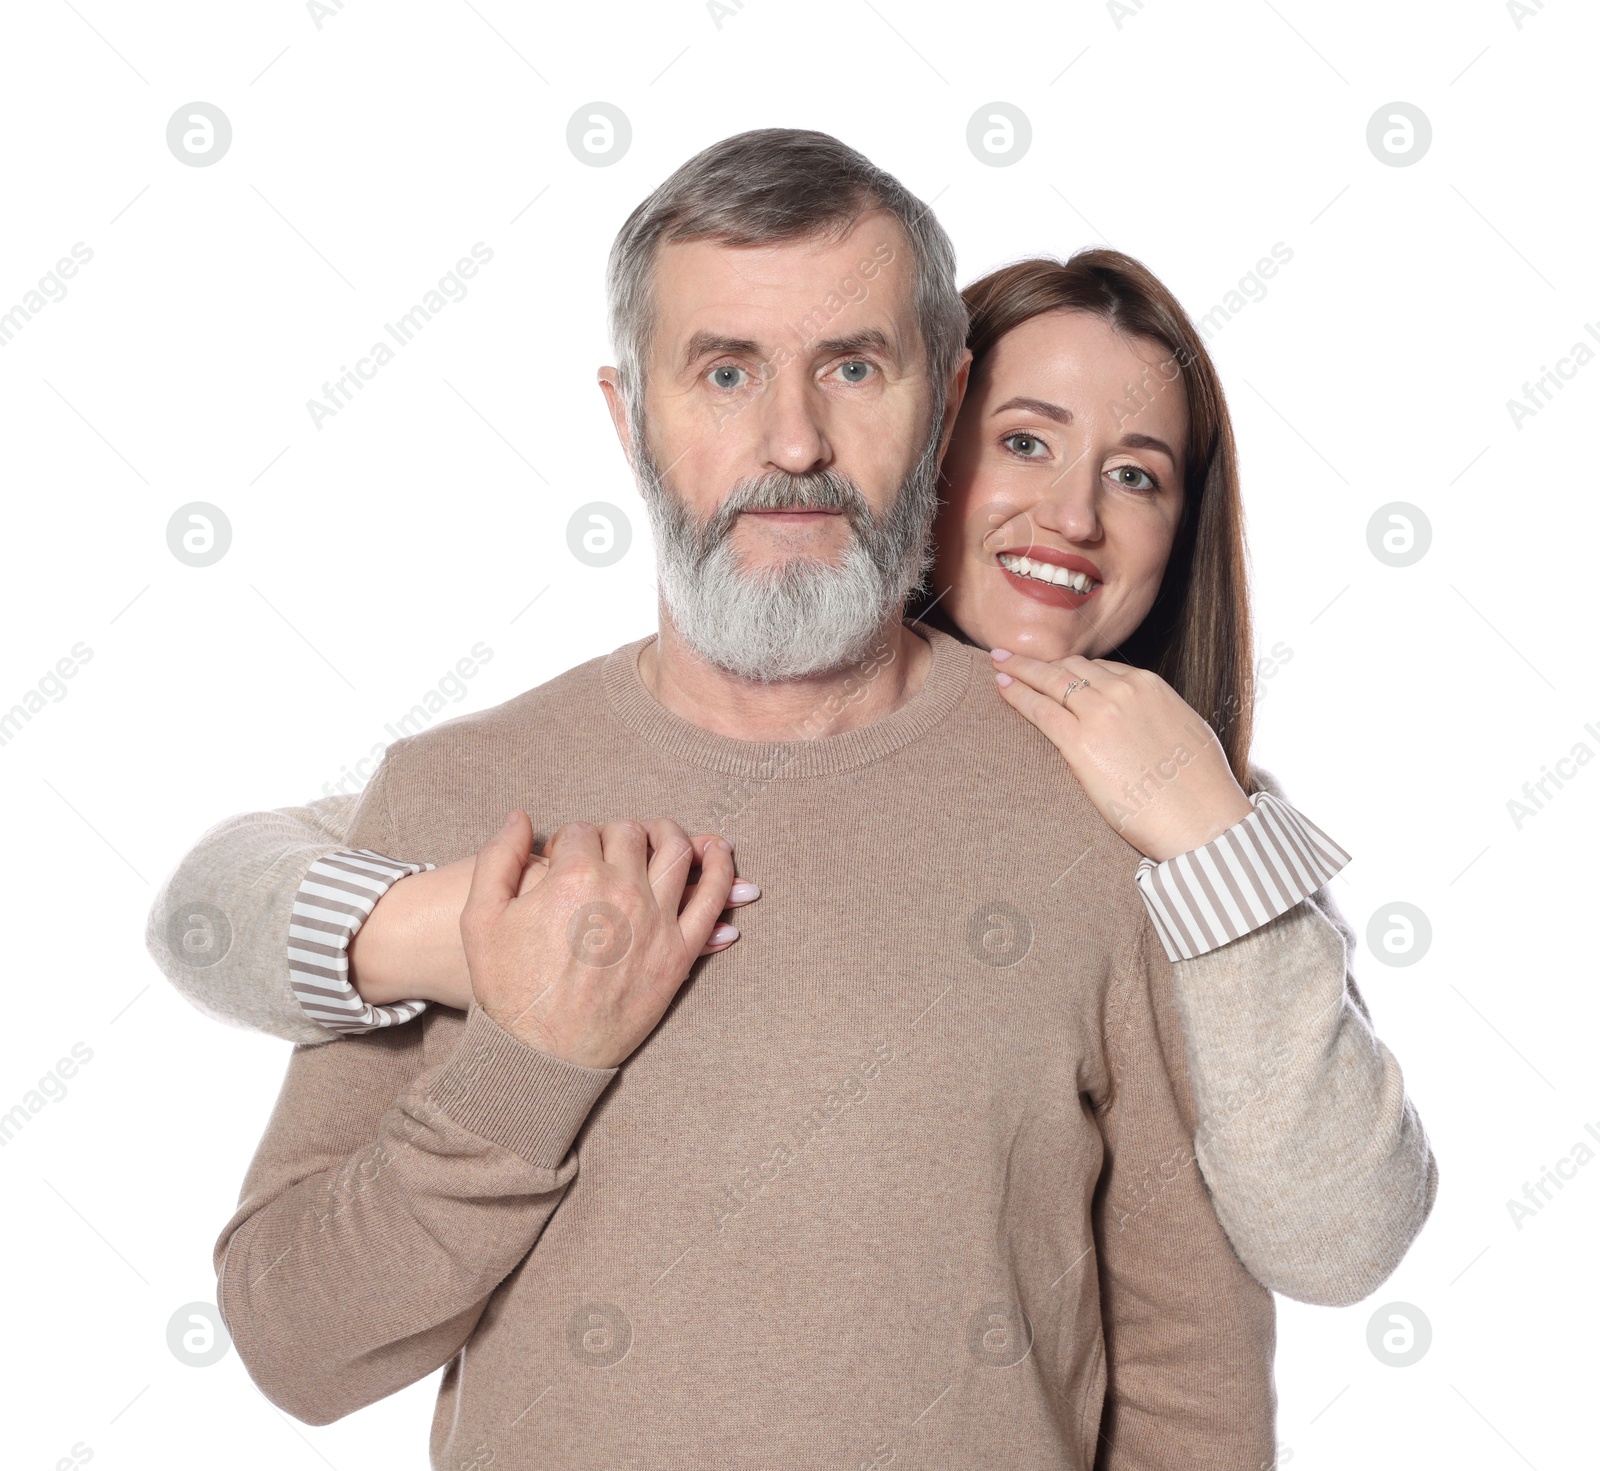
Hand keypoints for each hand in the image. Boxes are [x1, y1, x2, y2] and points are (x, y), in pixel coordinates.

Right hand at [460, 812, 740, 1068]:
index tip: (563, 859)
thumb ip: (499, 857)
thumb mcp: (481, 918)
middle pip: (629, 834)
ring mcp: (656, 921)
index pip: (581, 831)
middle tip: (605, 852)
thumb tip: (520, 816)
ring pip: (676, 850)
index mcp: (572, 879)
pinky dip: (722, 868)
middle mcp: (620, 892)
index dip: (569, 841)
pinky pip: (712, 898)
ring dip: (667, 834)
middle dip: (614, 835)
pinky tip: (719, 851)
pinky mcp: (680, 953)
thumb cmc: (508, 988)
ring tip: (657, 837)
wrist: (541, 1055)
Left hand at [991, 649, 1251, 861]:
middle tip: (1014, 656)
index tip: (1055, 669)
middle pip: (1071, 667)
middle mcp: (1123, 691)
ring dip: (1021, 669)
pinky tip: (1002, 688)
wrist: (1202, 819)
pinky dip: (1017, 695)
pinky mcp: (1080, 742)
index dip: (1072, 668)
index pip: (1101, 668)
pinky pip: (1040, 710)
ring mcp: (1100, 713)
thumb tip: (1143, 725)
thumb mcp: (1185, 733)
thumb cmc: (1200, 789)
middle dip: (1041, 661)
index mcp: (1151, 686)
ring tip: (1000, 663)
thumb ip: (1156, 718)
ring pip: (1051, 680)